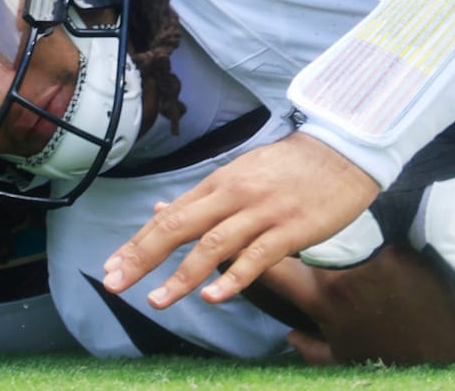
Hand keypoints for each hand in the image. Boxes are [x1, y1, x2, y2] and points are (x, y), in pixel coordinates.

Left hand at [103, 132, 378, 307]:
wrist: (342, 152)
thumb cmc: (290, 167)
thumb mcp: (241, 174)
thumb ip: (203, 199)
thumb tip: (159, 212)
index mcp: (220, 183)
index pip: (171, 216)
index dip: (139, 242)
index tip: (112, 266)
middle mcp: (234, 196)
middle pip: (180, 227)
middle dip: (144, 257)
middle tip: (115, 284)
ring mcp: (262, 213)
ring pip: (213, 245)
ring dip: (182, 275)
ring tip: (158, 301)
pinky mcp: (290, 230)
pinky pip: (257, 258)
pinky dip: (233, 279)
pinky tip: (213, 297)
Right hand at [260, 248, 454, 364]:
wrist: (447, 351)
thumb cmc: (390, 358)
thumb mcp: (342, 360)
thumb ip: (309, 348)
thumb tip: (288, 335)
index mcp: (322, 297)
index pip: (273, 266)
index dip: (252, 252)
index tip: (247, 243)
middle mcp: (343, 270)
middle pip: (310, 239)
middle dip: (301, 235)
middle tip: (296, 231)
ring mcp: (374, 255)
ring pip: (345, 232)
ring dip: (340, 234)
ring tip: (339, 236)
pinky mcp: (402, 246)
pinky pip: (378, 234)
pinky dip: (375, 239)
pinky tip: (377, 247)